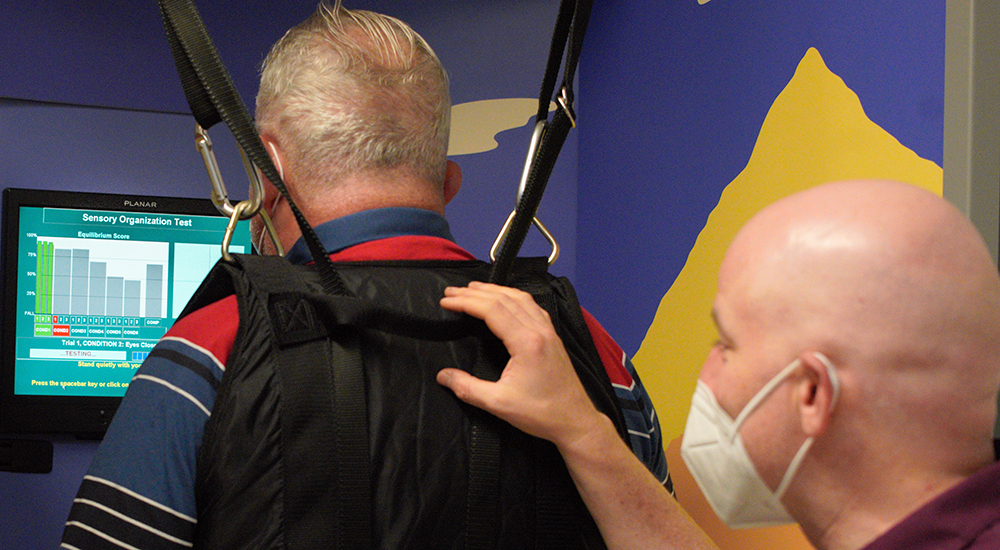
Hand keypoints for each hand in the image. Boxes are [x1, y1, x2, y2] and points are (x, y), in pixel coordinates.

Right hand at [436, 282, 604, 448]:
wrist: (575, 421)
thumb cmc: (542, 413)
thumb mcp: (499, 403)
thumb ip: (468, 388)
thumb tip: (443, 376)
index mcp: (526, 342)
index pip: (491, 309)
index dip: (466, 302)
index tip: (446, 301)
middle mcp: (539, 330)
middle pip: (504, 298)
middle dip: (475, 292)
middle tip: (452, 291)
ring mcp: (548, 332)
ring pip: (520, 298)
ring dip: (495, 290)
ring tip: (473, 289)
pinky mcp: (553, 337)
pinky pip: (532, 307)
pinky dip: (514, 297)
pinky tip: (506, 299)